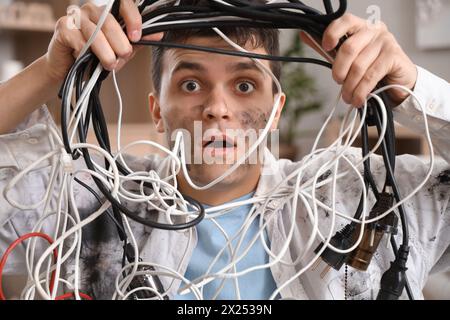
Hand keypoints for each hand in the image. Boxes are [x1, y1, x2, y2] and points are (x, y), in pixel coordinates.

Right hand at [44, 0, 161, 81]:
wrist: (70, 71)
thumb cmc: (96, 58)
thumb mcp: (121, 51)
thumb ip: (137, 42)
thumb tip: (158, 34)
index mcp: (108, 11)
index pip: (124, 3)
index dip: (132, 18)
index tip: (136, 37)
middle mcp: (92, 9)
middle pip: (110, 21)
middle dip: (120, 43)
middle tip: (123, 56)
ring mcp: (76, 16)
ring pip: (95, 32)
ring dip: (105, 52)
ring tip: (110, 64)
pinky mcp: (63, 27)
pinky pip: (79, 40)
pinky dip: (85, 53)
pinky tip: (86, 59)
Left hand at [300, 13, 417, 106]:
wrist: (398, 83)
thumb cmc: (370, 68)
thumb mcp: (347, 58)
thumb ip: (328, 48)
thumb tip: (305, 35)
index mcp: (361, 27)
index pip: (345, 21)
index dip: (333, 33)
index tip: (325, 47)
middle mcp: (374, 30)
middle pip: (349, 48)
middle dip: (339, 70)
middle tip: (338, 82)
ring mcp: (386, 41)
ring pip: (359, 65)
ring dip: (350, 86)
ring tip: (348, 97)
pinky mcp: (394, 56)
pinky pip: (371, 75)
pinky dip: (361, 90)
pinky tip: (358, 99)